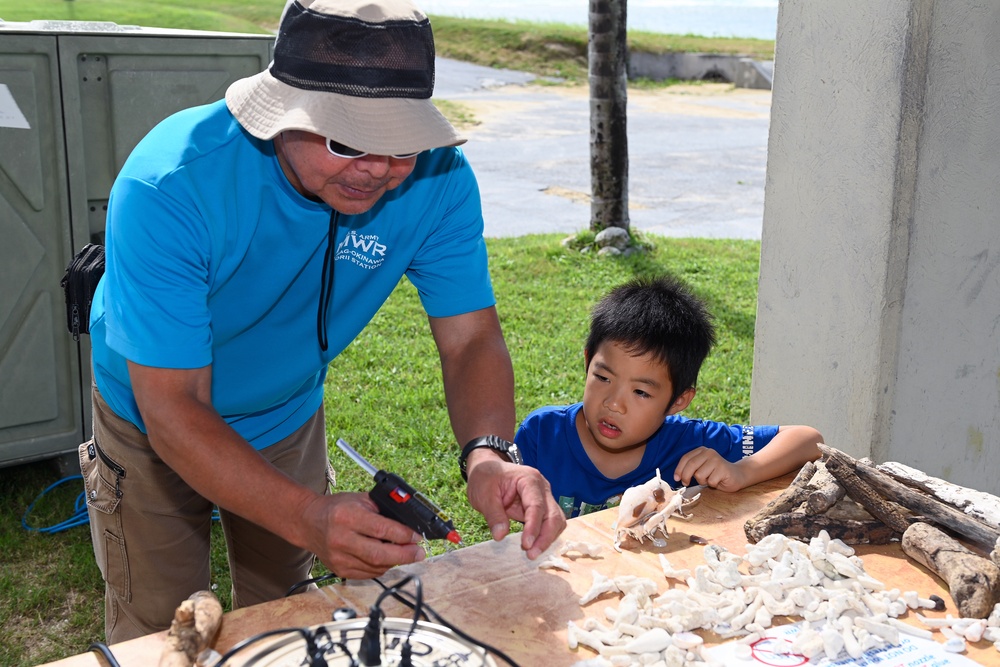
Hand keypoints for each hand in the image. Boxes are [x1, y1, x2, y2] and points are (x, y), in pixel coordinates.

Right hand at [299, 492, 425, 578]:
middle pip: (379, 554)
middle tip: (418, 552)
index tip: (417, 537)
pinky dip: (382, 567)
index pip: (382, 530)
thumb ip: (383, 510)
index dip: (404, 535)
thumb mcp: (361, 500)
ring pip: (376, 567)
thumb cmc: (337, 509)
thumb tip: (409, 525)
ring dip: (395, 561)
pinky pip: (368, 574)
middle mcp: (341, 539)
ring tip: (404, 553)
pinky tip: (387, 559)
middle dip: (405, 555)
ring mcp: (339, 558)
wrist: (309, 522)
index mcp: (347, 517)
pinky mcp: (339, 570)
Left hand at [465, 456, 565, 559]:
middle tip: (531, 554)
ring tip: (532, 553)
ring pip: (556, 521)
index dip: (533, 527)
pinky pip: (550, 524)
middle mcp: (542, 488)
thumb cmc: (486, 477)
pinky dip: (545, 536)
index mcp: (529, 479)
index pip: (537, 506)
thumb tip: (500, 536)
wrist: (488, 469)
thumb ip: (493, 514)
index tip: (526, 545)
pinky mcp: (541, 508)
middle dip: (545, 537)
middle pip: (553, 515)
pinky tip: (535, 547)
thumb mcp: (483, 494)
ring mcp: (544, 498)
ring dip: (547, 538)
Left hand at [674, 447, 746, 491]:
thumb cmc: (716, 473)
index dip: (679, 469)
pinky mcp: (723, 469)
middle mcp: (709, 453)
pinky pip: (710, 481)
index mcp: (702, 450)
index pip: (686, 458)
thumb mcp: (701, 468)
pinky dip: (712, 484)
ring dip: (702, 481)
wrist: (737, 475)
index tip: (676, 478)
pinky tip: (718, 481)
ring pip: (699, 475)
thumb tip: (677, 477)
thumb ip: (691, 468)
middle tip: (686, 483)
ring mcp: (716, 460)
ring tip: (710, 479)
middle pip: (691, 465)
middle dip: (686, 476)